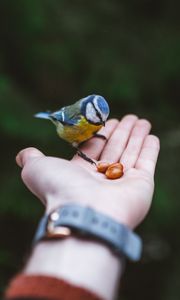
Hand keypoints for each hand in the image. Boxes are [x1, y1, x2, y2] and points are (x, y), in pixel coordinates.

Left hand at [16, 115, 159, 228]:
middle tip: (130, 117)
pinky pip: (146, 162)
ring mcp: (123, 183)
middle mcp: (102, 179)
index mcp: (81, 173)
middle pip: (115, 149)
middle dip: (122, 132)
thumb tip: (22, 154)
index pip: (95, 148)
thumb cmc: (59, 188)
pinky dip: (150, 149)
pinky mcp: (142, 185)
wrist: (83, 211)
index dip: (102, 133)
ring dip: (137, 136)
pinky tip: (151, 135)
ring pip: (131, 153)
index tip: (110, 120)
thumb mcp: (36, 168)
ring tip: (142, 120)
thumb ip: (31, 158)